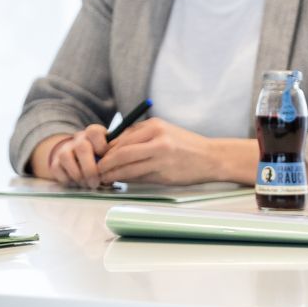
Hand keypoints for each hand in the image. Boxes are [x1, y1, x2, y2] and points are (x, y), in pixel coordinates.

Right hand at [39, 125, 110, 187]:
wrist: (79, 160)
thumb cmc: (100, 160)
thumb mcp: (109, 156)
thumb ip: (112, 160)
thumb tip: (115, 171)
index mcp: (94, 133)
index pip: (95, 132)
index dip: (102, 147)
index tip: (107, 162)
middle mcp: (79, 139)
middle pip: (82, 148)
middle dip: (89, 169)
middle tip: (95, 183)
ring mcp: (65, 149)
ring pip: (66, 157)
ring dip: (77, 175)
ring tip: (86, 185)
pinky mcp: (55, 161)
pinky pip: (57, 169)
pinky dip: (66, 179)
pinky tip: (76, 183)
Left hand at [94, 119, 217, 185]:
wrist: (211, 157)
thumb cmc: (185, 146)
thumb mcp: (163, 132)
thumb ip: (140, 138)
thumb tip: (113, 150)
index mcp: (154, 126)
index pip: (122, 138)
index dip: (107, 150)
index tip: (98, 156)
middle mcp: (157, 138)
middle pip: (121, 152)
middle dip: (105, 163)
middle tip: (96, 169)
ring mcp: (161, 156)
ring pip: (127, 166)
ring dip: (112, 174)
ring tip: (104, 178)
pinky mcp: (164, 172)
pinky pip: (139, 177)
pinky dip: (126, 179)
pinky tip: (121, 181)